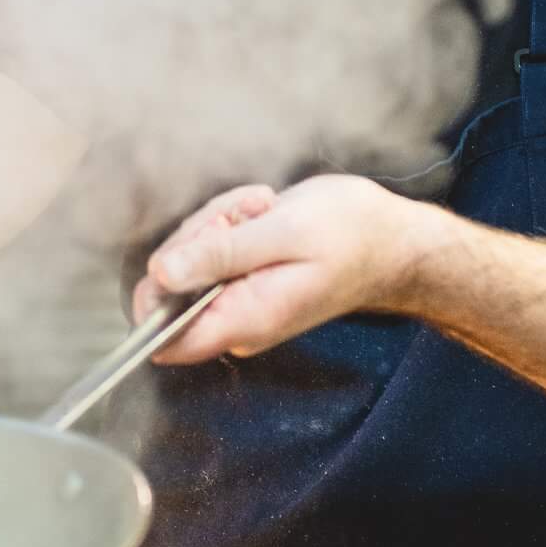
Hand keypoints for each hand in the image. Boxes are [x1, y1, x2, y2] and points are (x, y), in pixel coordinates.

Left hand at [130, 175, 434, 361]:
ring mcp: (237, 301)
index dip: (156, 292)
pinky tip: (263, 210)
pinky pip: (208, 247)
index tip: (194, 247)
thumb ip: (220, 255)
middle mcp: (235, 320)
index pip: (163, 337)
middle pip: (170, 285)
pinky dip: (228, 220)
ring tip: (265, 209)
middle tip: (249, 213)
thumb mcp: (284, 232)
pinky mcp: (240, 279)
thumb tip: (161, 274)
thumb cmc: (350, 234)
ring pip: (187, 257)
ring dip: (219, 220)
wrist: (390, 239)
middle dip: (200, 234)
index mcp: (245, 320)